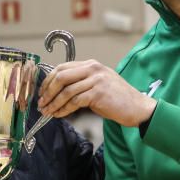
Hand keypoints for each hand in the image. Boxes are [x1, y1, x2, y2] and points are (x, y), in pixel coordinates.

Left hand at [38, 60, 156, 126]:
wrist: (137, 107)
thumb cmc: (116, 99)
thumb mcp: (97, 84)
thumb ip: (80, 82)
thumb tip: (57, 91)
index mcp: (91, 65)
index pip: (62, 68)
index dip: (48, 80)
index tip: (42, 92)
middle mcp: (93, 69)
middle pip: (61, 76)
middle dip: (47, 91)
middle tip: (41, 103)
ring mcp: (96, 80)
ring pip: (66, 91)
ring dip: (53, 103)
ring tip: (47, 112)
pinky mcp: (98, 93)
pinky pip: (74, 101)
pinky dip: (64, 109)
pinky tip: (59, 114)